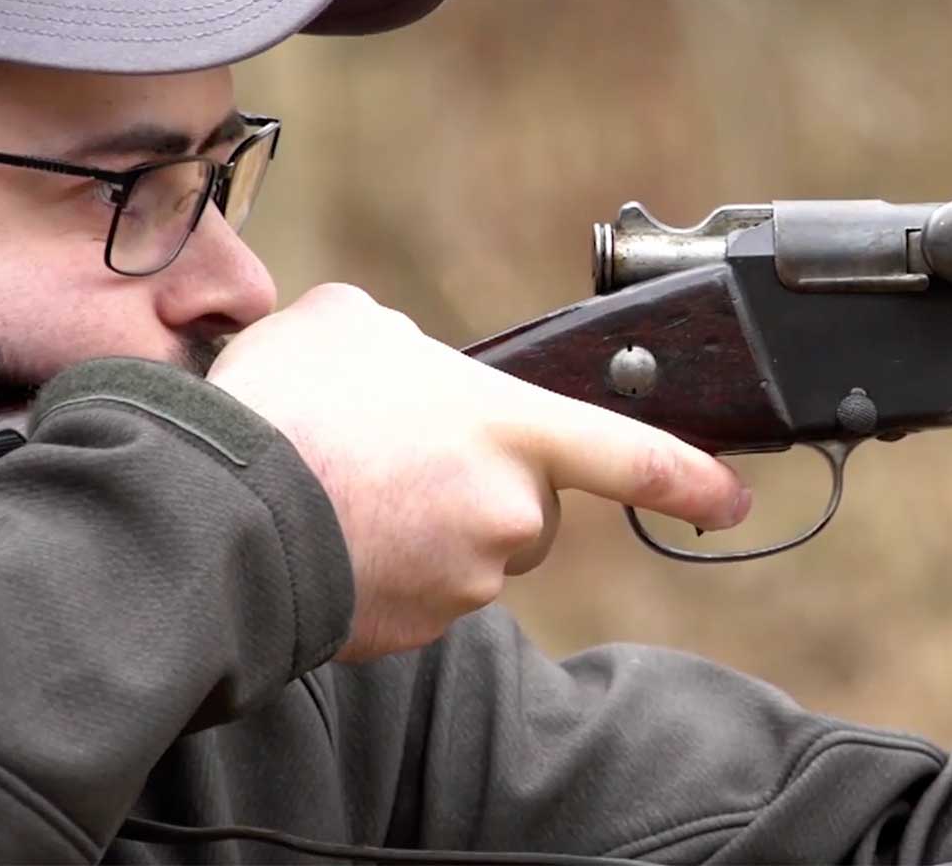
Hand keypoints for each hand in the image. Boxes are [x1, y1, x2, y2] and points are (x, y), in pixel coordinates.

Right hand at [206, 283, 749, 660]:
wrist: (215, 506)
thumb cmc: (287, 402)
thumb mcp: (349, 321)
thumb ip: (403, 340)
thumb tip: (397, 362)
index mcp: (514, 428)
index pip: (634, 457)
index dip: (694, 481)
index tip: (736, 502)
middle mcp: (508, 513)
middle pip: (526, 506)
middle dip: (480, 483)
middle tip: (394, 453)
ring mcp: (464, 580)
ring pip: (468, 552)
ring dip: (425, 525)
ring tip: (344, 486)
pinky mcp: (414, 631)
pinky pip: (419, 595)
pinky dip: (387, 569)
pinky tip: (332, 532)